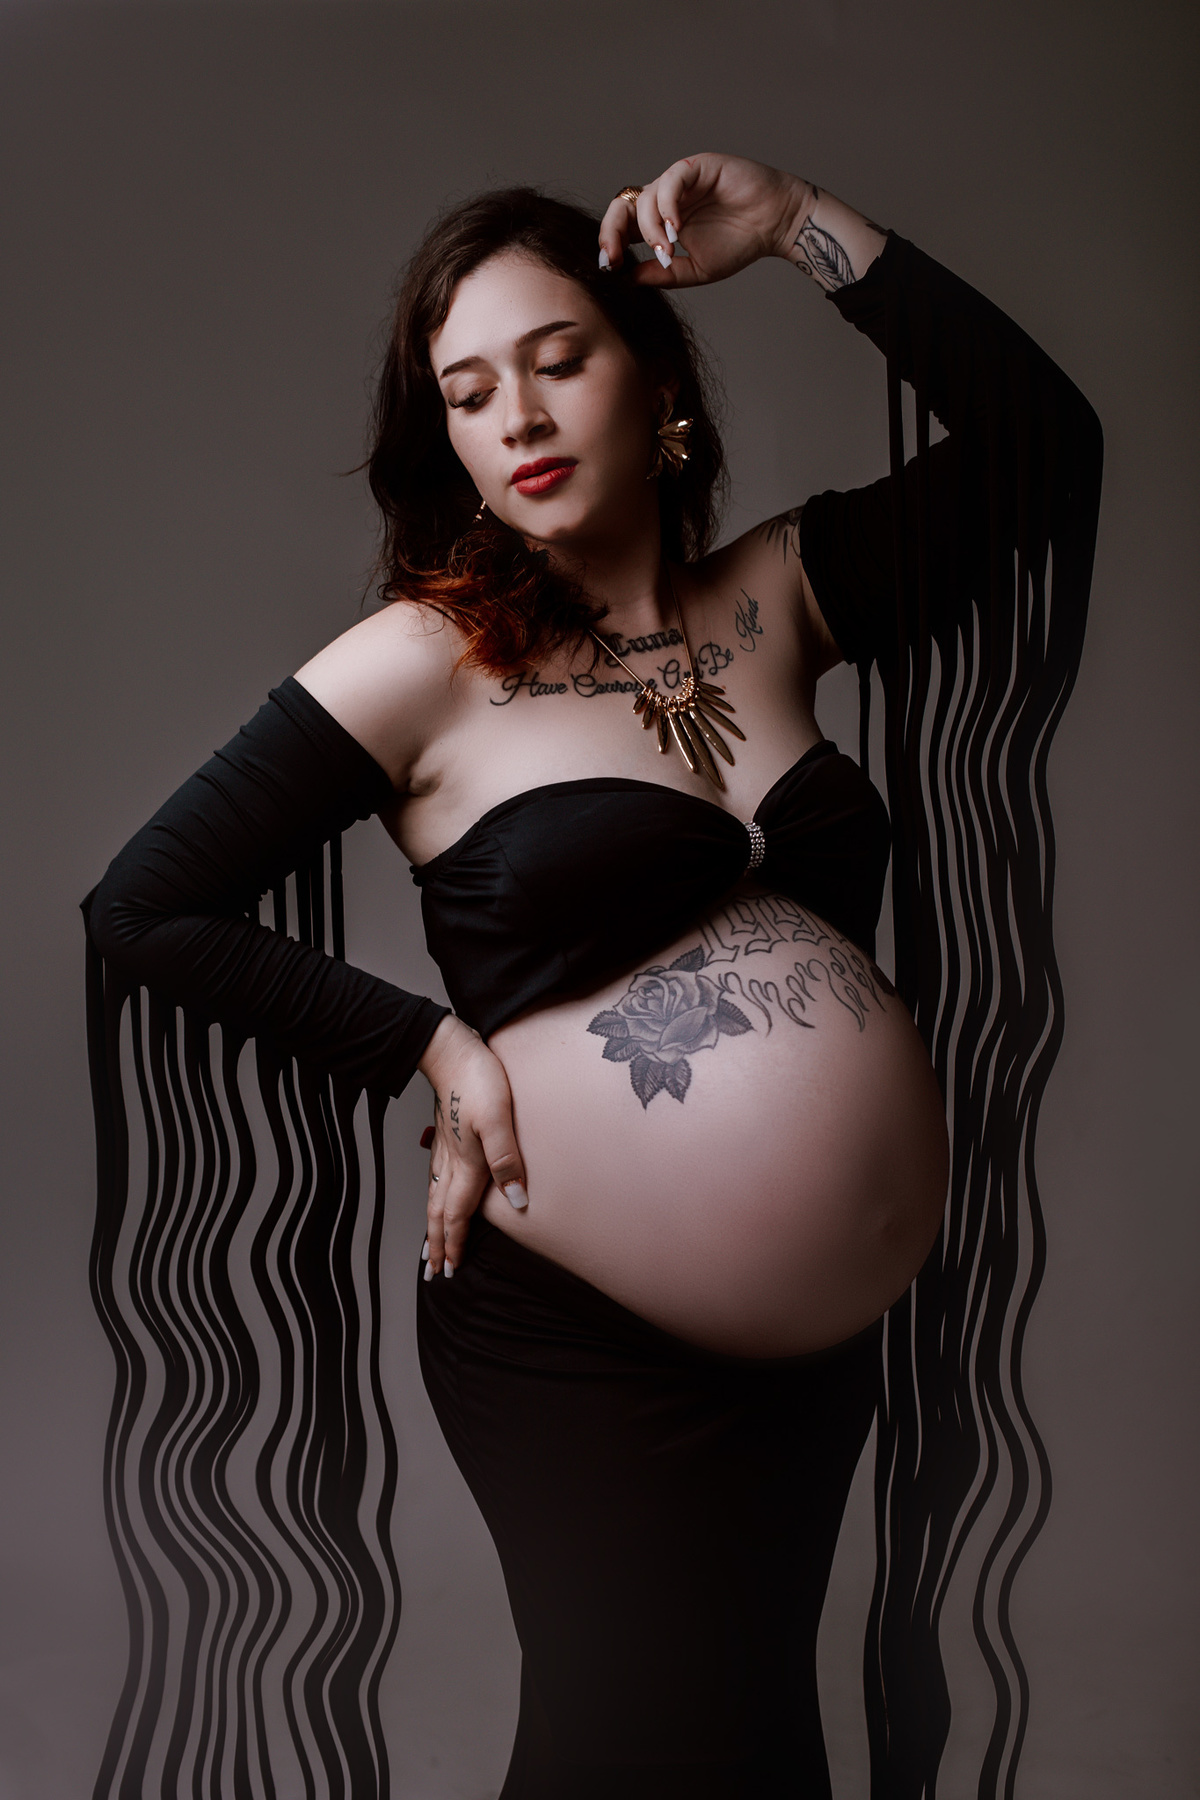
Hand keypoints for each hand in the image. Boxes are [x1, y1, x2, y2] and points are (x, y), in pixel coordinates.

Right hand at [416, 1015, 526, 1277]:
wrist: (453, 1052)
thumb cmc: (479, 1081)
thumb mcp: (499, 1121)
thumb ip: (507, 1161)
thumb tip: (516, 1201)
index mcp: (467, 1163)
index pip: (459, 1213)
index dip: (455, 1242)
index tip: (450, 1269)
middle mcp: (452, 1161)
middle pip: (440, 1211)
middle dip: (437, 1243)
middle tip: (432, 1270)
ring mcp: (445, 1148)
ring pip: (434, 1195)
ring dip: (432, 1223)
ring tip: (429, 1243)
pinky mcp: (446, 1134)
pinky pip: (436, 1177)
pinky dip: (433, 1196)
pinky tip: (434, 1192)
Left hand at [598, 152, 810, 289]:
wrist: (775, 224)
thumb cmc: (740, 244)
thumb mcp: (695, 270)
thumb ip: (662, 274)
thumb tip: (627, 279)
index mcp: (660, 222)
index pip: (623, 227)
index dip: (610, 243)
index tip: (609, 268)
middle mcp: (664, 199)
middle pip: (622, 205)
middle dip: (612, 231)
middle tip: (614, 256)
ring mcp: (678, 181)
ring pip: (645, 197)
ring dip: (650, 229)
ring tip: (668, 251)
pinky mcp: (696, 167)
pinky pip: (670, 181)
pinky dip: (667, 206)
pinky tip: (676, 229)